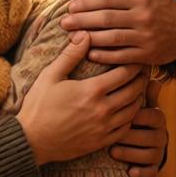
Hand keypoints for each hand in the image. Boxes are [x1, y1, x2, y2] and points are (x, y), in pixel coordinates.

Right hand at [18, 32, 147, 165]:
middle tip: (144, 69)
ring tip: (138, 87)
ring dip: (139, 97)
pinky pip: (126, 129)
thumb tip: (85, 34)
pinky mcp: (101, 142)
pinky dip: (131, 117)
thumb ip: (71, 54)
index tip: (138, 56)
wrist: (31, 141)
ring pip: (133, 110)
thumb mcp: (51, 75)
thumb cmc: (38, 106)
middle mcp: (103, 110)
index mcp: (92, 90)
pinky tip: (128, 109)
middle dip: (142, 78)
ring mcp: (104, 128)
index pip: (125, 73)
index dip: (135, 63)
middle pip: (134, 90)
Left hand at [59, 0, 175, 66]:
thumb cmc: (161, 5)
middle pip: (106, 18)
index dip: (87, 3)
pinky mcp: (147, 55)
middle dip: (82, 20)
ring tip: (71, 38)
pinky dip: (105, 56)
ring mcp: (145, 37)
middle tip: (63, 23)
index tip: (71, 7)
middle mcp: (142, 17)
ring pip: (112, 38)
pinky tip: (90, 53)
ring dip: (89, 38)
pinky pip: (122, 56)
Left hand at [109, 79, 167, 176]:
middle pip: (149, 136)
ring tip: (112, 152)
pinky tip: (129, 172)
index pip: (151, 115)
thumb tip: (148, 74)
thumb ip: (138, 89)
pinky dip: (141, 173)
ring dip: (130, 154)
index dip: (136, 116)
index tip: (116, 114)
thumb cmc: (131, 116)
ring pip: (149, 155)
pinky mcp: (153, 168)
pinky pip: (151, 172)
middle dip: (129, 136)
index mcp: (157, 116)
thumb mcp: (134, 102)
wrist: (136, 142)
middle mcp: (161, 134)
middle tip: (110, 136)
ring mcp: (157, 152)